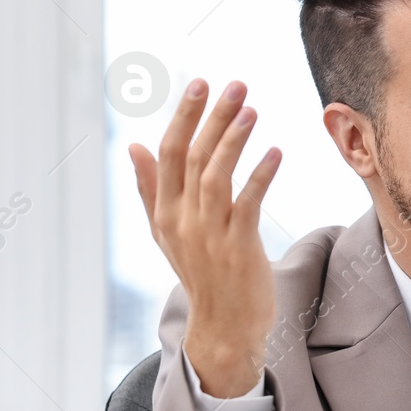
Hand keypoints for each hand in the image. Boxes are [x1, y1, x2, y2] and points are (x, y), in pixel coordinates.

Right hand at [130, 79, 281, 396]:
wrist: (224, 326)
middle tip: (234, 84)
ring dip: (234, 139)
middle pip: (192, 157)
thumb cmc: (202, 273)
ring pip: (216, 175)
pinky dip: (261, 175)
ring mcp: (209, 234)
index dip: (184, 116)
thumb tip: (135, 146)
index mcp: (164, 211)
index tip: (200, 84)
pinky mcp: (238, 247)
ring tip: (252, 109)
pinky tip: (275, 152)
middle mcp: (182, 219)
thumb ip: (151, 188)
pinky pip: (248, 203)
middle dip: (213, 117)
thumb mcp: (168, 232)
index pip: (168, 153)